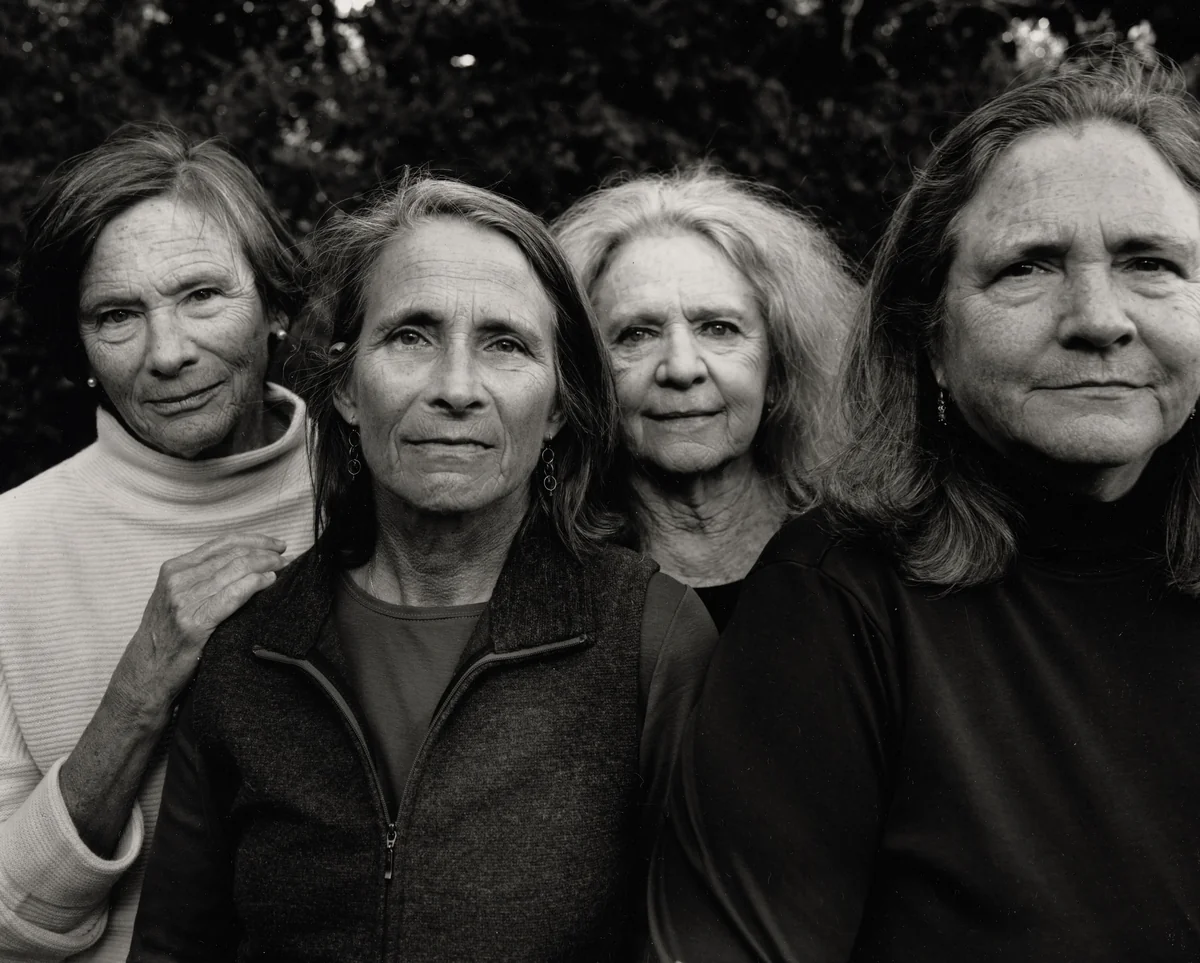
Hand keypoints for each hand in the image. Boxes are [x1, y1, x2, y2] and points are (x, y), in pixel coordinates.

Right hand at [114, 533, 288, 716]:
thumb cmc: (168, 635)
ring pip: (236, 571)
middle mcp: (177, 580)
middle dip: (265, 552)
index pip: (223, 543)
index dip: (255, 540)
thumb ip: (201, 578)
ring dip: (267, 565)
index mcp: (174, 568)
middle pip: (233, 555)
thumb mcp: (176, 597)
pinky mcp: (194, 623)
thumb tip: (245, 562)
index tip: (277, 544)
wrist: (146, 673)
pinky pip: (233, 595)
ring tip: (284, 568)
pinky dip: (255, 584)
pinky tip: (270, 581)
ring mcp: (184, 601)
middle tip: (286, 556)